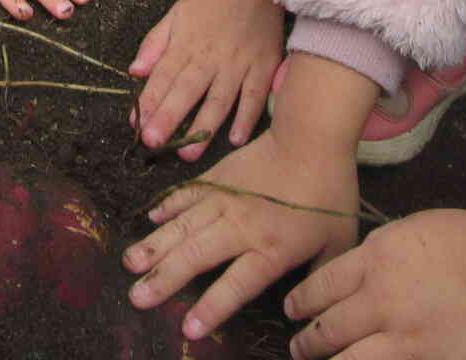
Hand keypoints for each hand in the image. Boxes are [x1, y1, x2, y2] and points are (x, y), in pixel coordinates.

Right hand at [121, 129, 358, 343]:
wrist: (311, 138)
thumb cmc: (329, 193)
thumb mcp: (336, 243)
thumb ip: (317, 279)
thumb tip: (303, 310)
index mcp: (272, 247)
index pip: (237, 284)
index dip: (212, 307)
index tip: (188, 328)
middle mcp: (241, 226)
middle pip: (197, 254)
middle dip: (165, 278)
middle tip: (136, 297)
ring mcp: (224, 198)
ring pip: (183, 225)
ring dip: (155, 245)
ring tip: (129, 262)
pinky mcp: (217, 176)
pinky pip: (187, 194)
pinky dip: (167, 206)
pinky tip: (148, 220)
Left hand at [129, 0, 282, 160]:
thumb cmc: (211, 1)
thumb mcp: (176, 14)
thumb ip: (154, 43)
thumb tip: (134, 71)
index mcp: (186, 45)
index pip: (163, 77)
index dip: (149, 101)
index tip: (135, 125)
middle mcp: (210, 57)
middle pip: (186, 90)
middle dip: (168, 117)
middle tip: (153, 143)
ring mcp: (238, 64)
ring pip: (219, 99)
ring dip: (203, 126)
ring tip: (188, 153)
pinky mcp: (263, 67)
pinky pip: (254, 96)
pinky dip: (246, 117)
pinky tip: (235, 139)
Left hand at [285, 207, 465, 359]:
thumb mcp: (408, 229)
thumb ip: (377, 254)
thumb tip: (356, 273)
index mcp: (373, 261)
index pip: (320, 287)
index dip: (300, 302)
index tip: (292, 310)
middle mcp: (378, 300)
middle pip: (326, 328)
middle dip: (306, 342)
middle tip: (297, 347)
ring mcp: (402, 336)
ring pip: (347, 359)